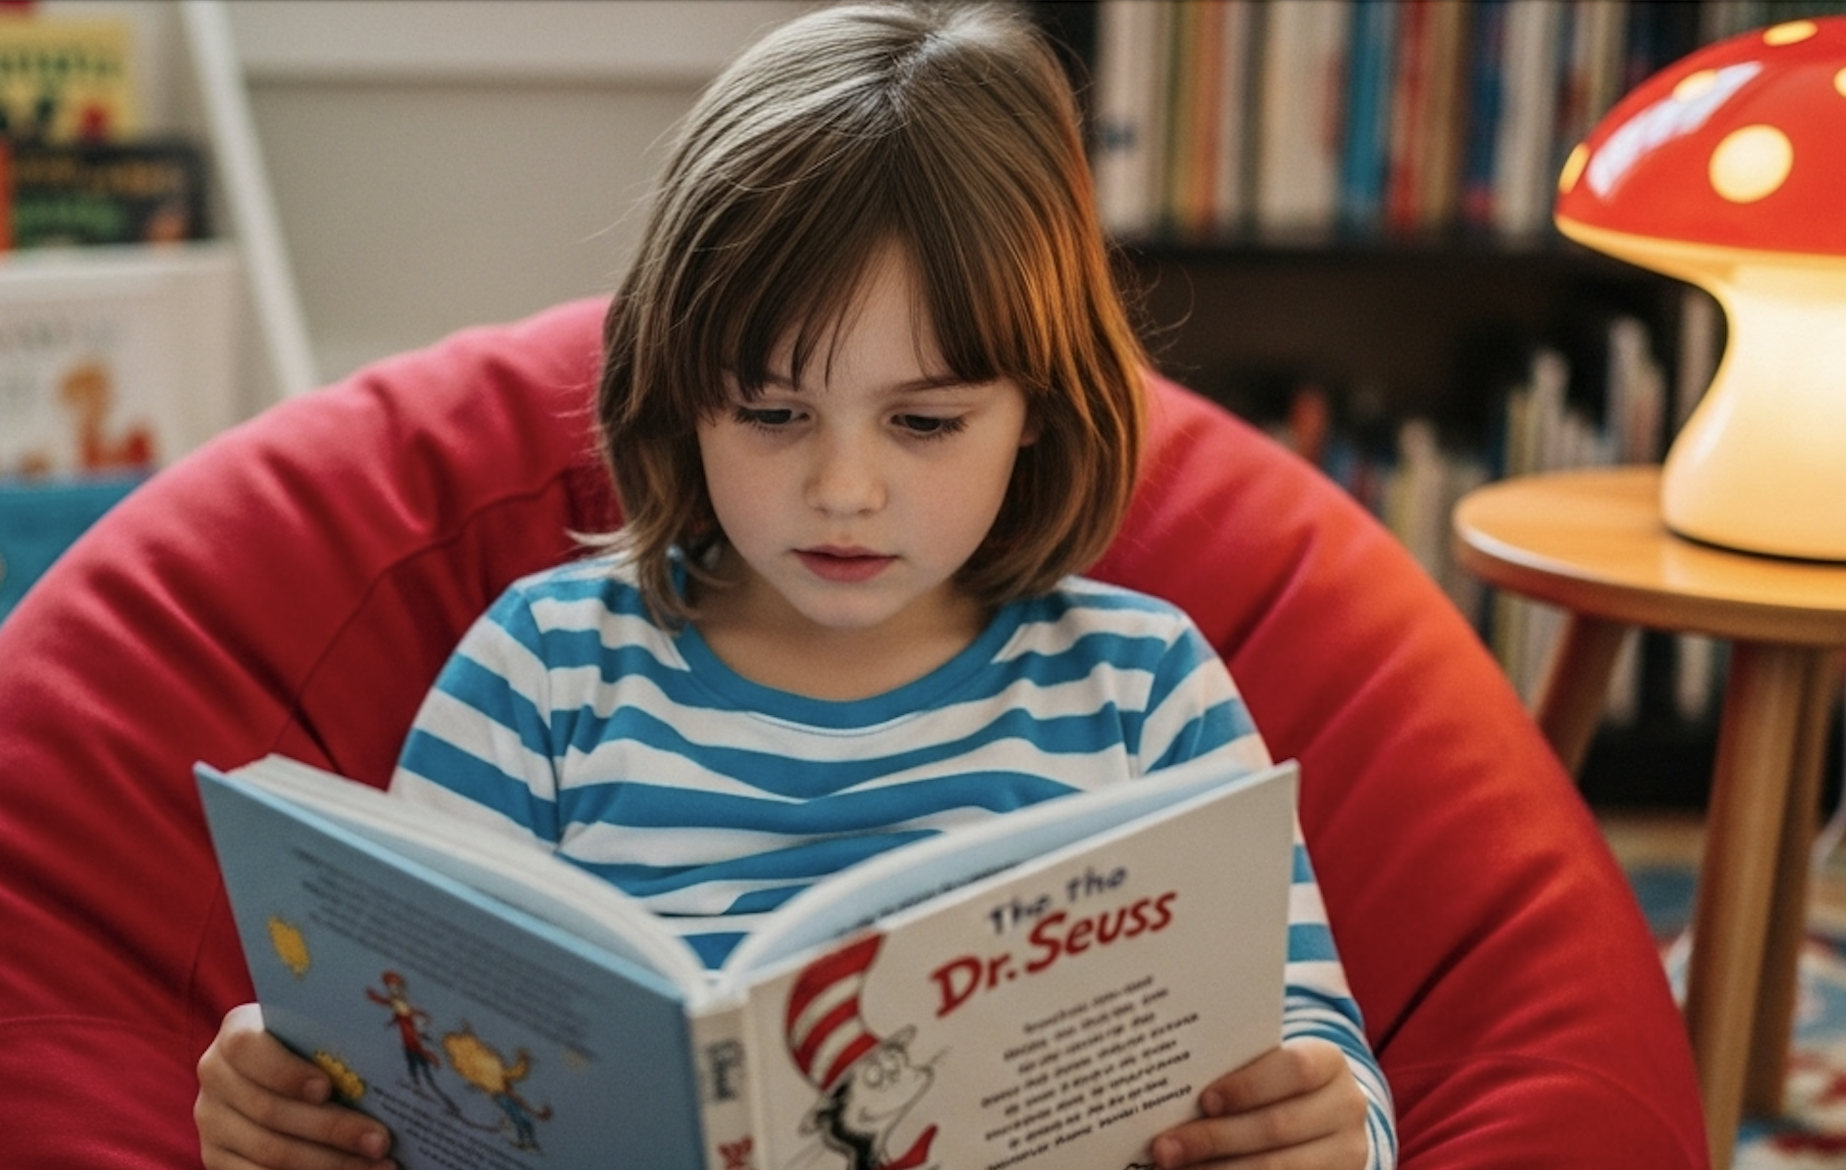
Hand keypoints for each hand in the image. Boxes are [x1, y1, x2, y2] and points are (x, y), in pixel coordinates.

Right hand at [196, 1003, 395, 1169]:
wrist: (274, 1073)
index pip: (249, 1049)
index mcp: (237, 1034)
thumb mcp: (316, 1034)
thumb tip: (392, 1060)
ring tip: (379, 1166)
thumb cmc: (311, 1046)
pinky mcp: (217, 1157)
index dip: (286, 1071)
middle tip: (380, 1141)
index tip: (327, 1088)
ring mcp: (212, 1122)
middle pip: (271, 1111)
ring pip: (271, 1152)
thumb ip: (335, 1041)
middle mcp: (215, 1077)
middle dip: (332, 1129)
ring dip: (330, 1163)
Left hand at [1148, 1038, 1369, 1168]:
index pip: (1295, 1069)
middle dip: (1214, 1139)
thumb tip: (1172, 1088)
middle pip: (1277, 1126)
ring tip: (1174, 1168)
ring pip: (1278, 1168)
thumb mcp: (1268, 1067)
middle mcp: (1347, 1107)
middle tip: (1164, 1147)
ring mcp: (1347, 1152)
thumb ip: (1235, 1071)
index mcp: (1330, 1063)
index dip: (1248, 1086)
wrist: (1323, 1116)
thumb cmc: (1276, 1083)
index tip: (1204, 1101)